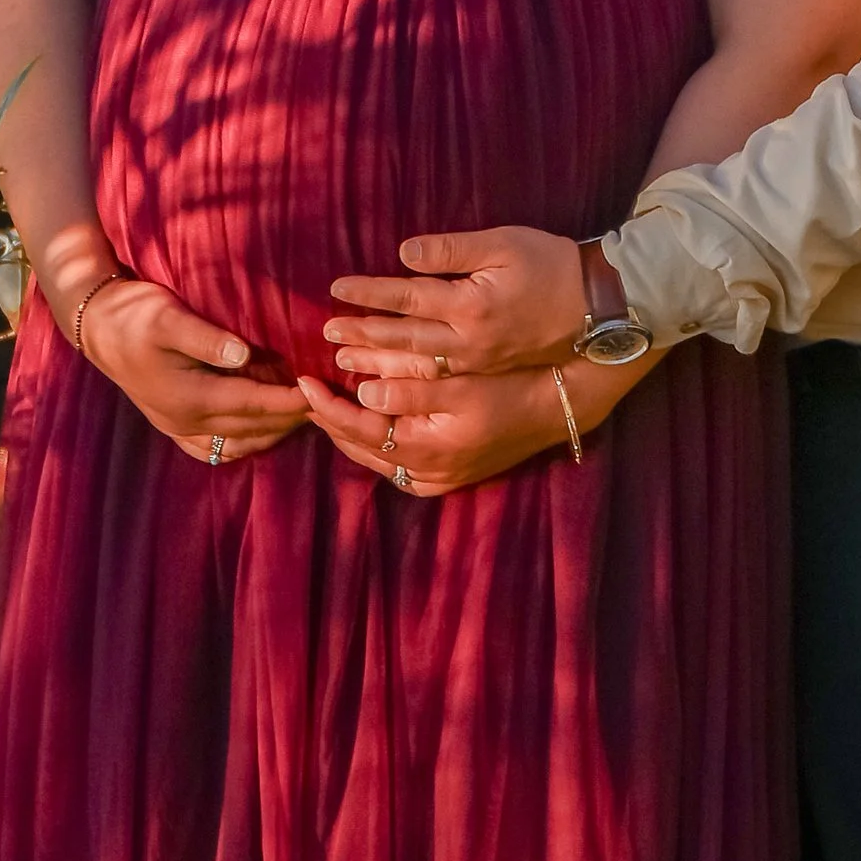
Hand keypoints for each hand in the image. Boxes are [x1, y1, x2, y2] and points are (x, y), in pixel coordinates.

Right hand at [68, 274, 309, 461]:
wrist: (97, 326)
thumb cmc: (135, 314)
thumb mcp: (168, 317)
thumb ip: (207, 339)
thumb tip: (243, 354)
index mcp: (189, 397)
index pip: (254, 404)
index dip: (291, 400)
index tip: (321, 391)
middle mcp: (185, 422)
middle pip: (253, 428)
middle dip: (291, 418)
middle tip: (326, 403)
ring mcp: (177, 429)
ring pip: (239, 443)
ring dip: (273, 432)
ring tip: (303, 413)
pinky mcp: (173, 426)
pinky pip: (217, 448)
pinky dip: (245, 442)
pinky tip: (262, 429)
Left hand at [294, 361, 593, 496]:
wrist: (557, 408)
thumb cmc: (511, 388)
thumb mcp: (461, 384)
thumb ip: (412, 390)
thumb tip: (364, 391)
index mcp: (426, 450)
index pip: (359, 429)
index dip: (327, 406)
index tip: (303, 380)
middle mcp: (427, 473)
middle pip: (362, 450)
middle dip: (331, 422)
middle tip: (306, 395)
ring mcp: (439, 479)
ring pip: (377, 461)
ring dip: (350, 435)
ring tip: (327, 408)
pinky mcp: (450, 476)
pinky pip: (397, 466)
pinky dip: (375, 446)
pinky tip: (370, 428)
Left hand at [325, 227, 587, 379]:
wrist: (598, 310)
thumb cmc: (552, 267)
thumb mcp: (504, 244)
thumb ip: (452, 250)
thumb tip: (405, 254)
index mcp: (471, 307)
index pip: (407, 299)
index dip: (369, 294)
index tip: (336, 289)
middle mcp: (469, 343)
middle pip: (403, 341)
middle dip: (362, 335)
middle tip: (326, 331)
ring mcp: (478, 365)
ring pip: (415, 369)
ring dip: (376, 363)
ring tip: (343, 360)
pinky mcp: (487, 374)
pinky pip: (437, 386)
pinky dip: (405, 387)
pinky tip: (384, 385)